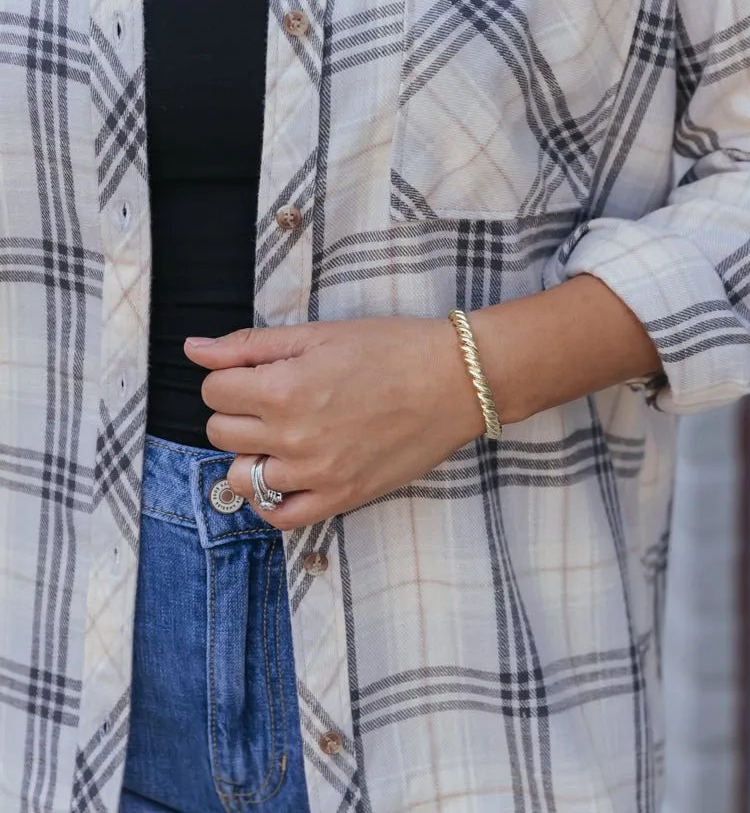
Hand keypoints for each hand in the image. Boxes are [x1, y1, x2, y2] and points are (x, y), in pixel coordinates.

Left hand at [183, 318, 486, 529]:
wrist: (455, 381)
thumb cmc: (390, 348)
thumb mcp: (316, 334)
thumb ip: (248, 345)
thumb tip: (193, 350)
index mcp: (283, 388)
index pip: (213, 391)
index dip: (228, 377)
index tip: (255, 373)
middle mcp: (292, 436)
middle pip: (220, 434)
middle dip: (236, 413)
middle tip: (271, 399)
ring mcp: (316, 474)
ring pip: (241, 478)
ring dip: (251, 455)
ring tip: (281, 435)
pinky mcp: (340, 498)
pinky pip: (279, 517)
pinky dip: (270, 499)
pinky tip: (283, 474)